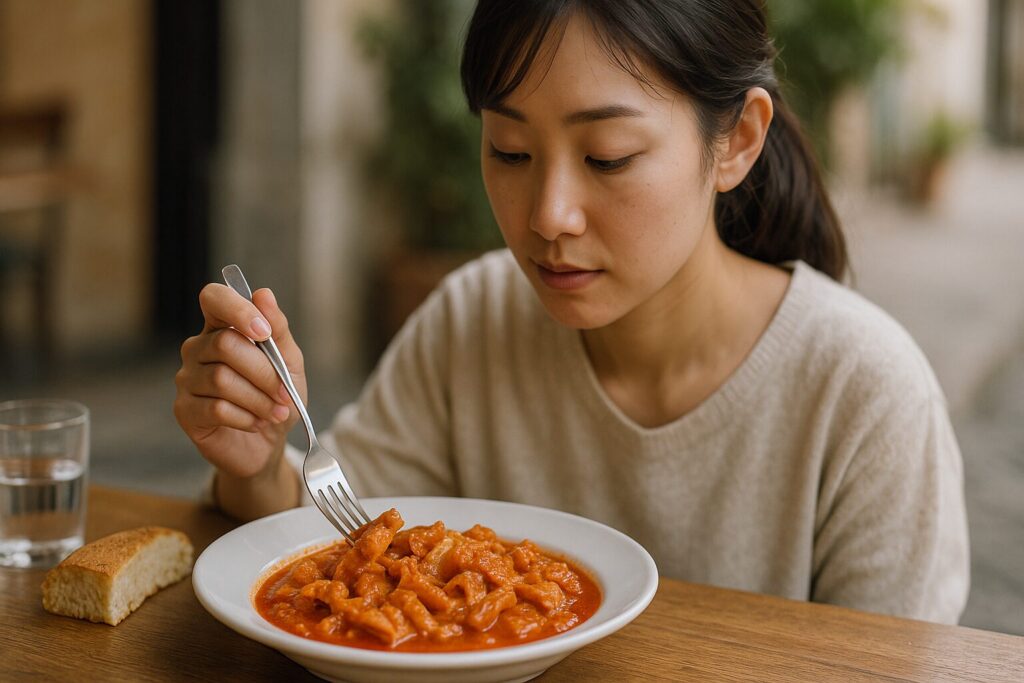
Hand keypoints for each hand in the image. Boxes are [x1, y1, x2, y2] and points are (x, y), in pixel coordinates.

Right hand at [174, 284, 306, 479]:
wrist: (268, 443)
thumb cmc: (277, 397)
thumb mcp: (290, 362)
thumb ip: (278, 329)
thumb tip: (263, 294)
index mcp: (222, 327)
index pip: (214, 297)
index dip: (237, 309)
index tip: (264, 333)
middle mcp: (198, 348)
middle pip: (225, 345)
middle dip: (264, 372)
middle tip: (285, 394)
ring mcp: (187, 378)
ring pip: (222, 379)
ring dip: (259, 399)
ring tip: (276, 412)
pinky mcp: (184, 410)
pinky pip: (215, 408)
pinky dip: (246, 417)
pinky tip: (256, 422)